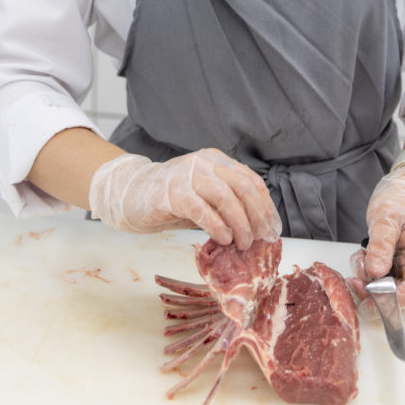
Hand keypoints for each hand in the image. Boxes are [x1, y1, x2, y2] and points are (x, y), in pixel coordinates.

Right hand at [89, 148, 281, 249]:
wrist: (131, 193)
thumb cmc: (172, 199)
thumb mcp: (205, 197)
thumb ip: (228, 204)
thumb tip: (258, 228)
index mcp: (217, 160)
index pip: (251, 180)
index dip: (266, 206)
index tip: (273, 229)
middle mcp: (204, 162)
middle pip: (243, 186)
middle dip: (257, 216)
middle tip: (262, 239)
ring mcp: (187, 175)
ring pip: (225, 197)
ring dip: (240, 224)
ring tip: (243, 244)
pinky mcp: (171, 192)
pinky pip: (201, 209)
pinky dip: (217, 226)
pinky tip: (223, 239)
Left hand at [348, 163, 404, 318]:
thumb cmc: (401, 200)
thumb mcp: (386, 216)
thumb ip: (381, 244)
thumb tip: (375, 273)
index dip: (391, 300)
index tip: (367, 298)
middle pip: (401, 295)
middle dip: (374, 292)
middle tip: (353, 281)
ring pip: (390, 290)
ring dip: (369, 281)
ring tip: (360, 258)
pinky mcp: (402, 269)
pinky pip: (385, 281)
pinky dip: (370, 275)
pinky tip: (364, 259)